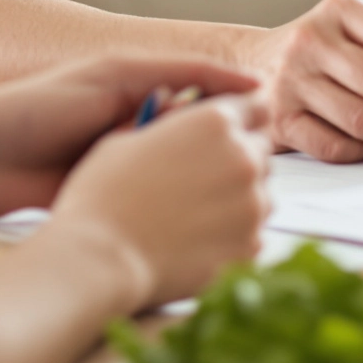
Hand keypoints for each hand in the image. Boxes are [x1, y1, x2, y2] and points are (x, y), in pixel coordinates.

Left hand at [0, 55, 261, 216]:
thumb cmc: (36, 107)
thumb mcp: (114, 78)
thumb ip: (180, 75)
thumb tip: (250, 83)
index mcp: (140, 90)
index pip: (209, 97)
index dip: (240, 111)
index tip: (271, 126)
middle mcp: (137, 127)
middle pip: (200, 141)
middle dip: (221, 154)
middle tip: (248, 170)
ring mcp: (125, 167)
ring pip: (180, 176)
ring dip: (196, 184)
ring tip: (219, 195)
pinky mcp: (110, 201)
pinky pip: (152, 205)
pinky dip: (170, 211)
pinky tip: (190, 221)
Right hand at [49, 95, 273, 309]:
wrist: (101, 256)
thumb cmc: (104, 194)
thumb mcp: (129, 138)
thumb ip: (170, 125)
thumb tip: (179, 116)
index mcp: (213, 121)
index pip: (256, 106)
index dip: (242, 116)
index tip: (231, 130)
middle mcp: (242, 157)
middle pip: (260, 149)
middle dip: (238, 157)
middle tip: (202, 176)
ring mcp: (251, 204)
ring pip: (261, 192)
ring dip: (239, 197)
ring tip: (197, 213)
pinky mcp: (249, 245)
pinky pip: (253, 231)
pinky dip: (234, 233)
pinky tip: (199, 239)